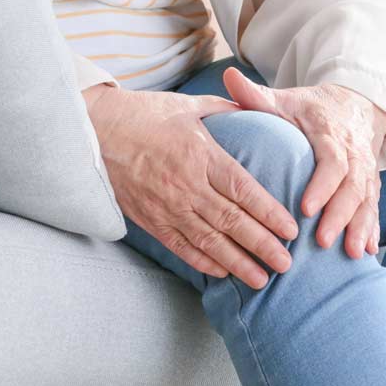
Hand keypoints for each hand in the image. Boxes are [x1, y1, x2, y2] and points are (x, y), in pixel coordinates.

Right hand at [82, 83, 299, 287]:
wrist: (94, 131)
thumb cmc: (144, 114)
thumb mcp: (189, 105)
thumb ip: (225, 110)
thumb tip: (254, 110)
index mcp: (201, 155)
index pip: (244, 190)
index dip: (270, 212)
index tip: (291, 229)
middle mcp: (187, 185)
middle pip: (232, 222)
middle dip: (263, 246)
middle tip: (287, 263)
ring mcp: (167, 206)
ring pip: (210, 241)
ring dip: (239, 263)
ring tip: (262, 279)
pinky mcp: (150, 220)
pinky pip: (181, 247)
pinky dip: (204, 262)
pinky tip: (224, 272)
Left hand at [222, 68, 385, 259]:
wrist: (354, 103)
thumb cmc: (310, 109)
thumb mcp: (285, 100)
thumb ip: (256, 95)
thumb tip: (228, 75)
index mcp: (330, 133)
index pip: (331, 160)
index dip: (322, 185)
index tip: (306, 208)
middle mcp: (354, 152)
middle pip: (353, 185)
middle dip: (340, 215)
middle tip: (321, 241)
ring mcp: (366, 168)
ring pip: (368, 198)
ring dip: (361, 226)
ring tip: (352, 254)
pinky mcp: (371, 182)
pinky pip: (375, 205)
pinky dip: (374, 228)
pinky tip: (369, 252)